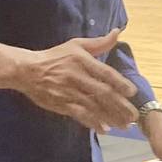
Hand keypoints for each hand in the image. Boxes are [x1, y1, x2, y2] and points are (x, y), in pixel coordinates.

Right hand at [14, 29, 138, 131]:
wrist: (28, 70)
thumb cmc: (54, 57)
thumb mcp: (76, 45)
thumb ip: (99, 43)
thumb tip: (118, 32)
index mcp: (82, 60)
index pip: (105, 73)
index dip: (120, 83)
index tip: (133, 93)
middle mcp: (77, 76)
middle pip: (102, 93)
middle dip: (120, 106)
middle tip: (134, 116)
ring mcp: (69, 92)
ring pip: (94, 106)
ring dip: (110, 117)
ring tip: (124, 126)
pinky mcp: (61, 104)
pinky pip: (80, 115)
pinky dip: (93, 122)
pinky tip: (103, 129)